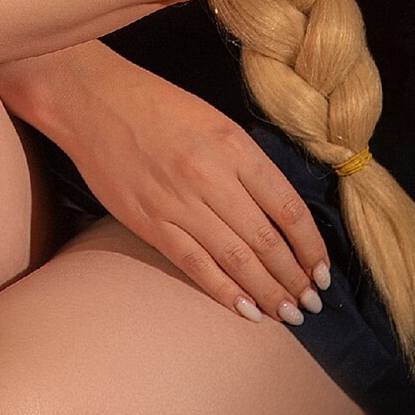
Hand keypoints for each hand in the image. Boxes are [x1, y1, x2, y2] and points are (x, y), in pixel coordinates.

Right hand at [55, 57, 330, 323]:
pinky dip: (225, 292)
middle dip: (294, 279)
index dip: (311, 247)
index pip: (288, 208)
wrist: (92, 101)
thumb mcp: (215, 120)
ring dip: (268, 293)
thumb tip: (280, 213)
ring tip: (288, 313)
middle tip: (311, 304)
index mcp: (234, 146)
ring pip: (237, 261)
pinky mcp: (151, 224)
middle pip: (267, 242)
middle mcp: (212, 178)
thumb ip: (247, 163)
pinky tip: (247, 310)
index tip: (322, 271)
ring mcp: (179, 204)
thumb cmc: (156, 104)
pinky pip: (196, 266)